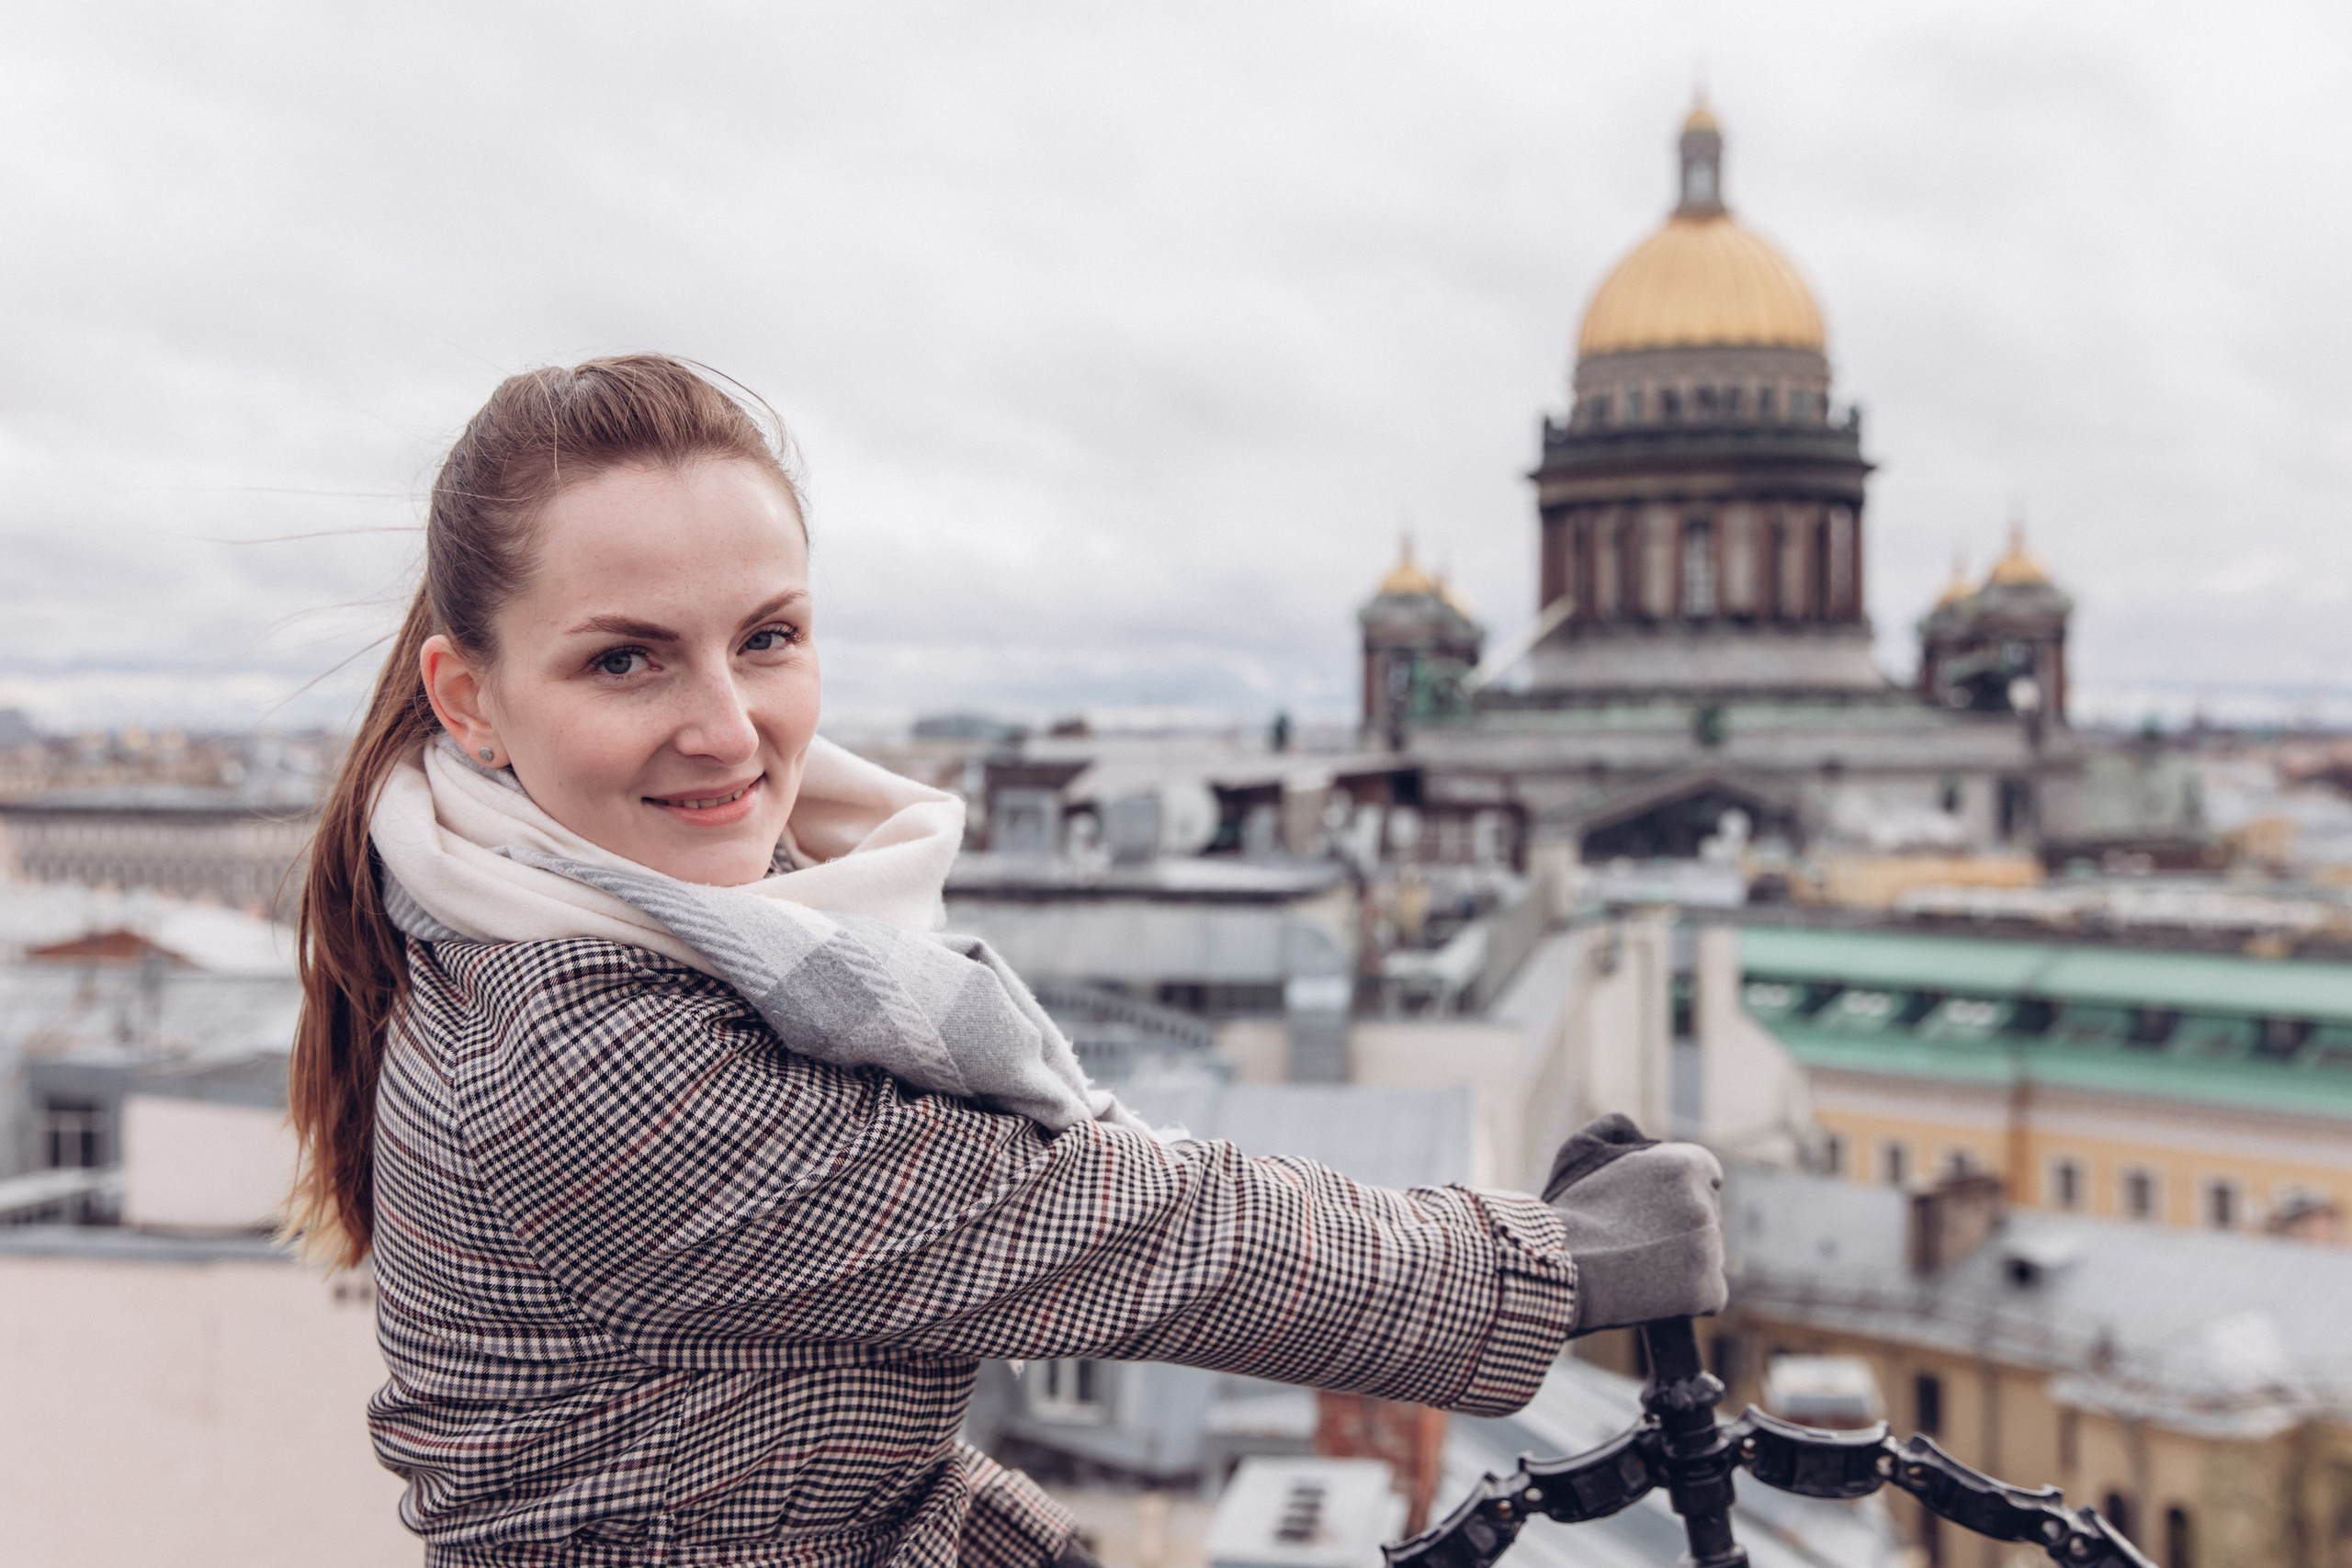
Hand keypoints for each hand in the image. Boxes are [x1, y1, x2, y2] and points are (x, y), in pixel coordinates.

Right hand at [1543, 1113, 1726, 1336]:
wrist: (1556, 1269)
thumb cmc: (1567, 1211)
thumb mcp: (1581, 1150)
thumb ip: (1616, 1130)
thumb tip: (1638, 1132)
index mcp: (1683, 1163)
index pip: (1707, 1175)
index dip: (1680, 1194)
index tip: (1656, 1210)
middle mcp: (1703, 1202)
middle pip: (1709, 1216)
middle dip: (1682, 1227)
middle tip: (1639, 1240)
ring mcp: (1710, 1247)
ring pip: (1708, 1255)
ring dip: (1683, 1261)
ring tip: (1639, 1266)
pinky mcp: (1708, 1289)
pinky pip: (1708, 1294)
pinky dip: (1687, 1298)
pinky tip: (1653, 1292)